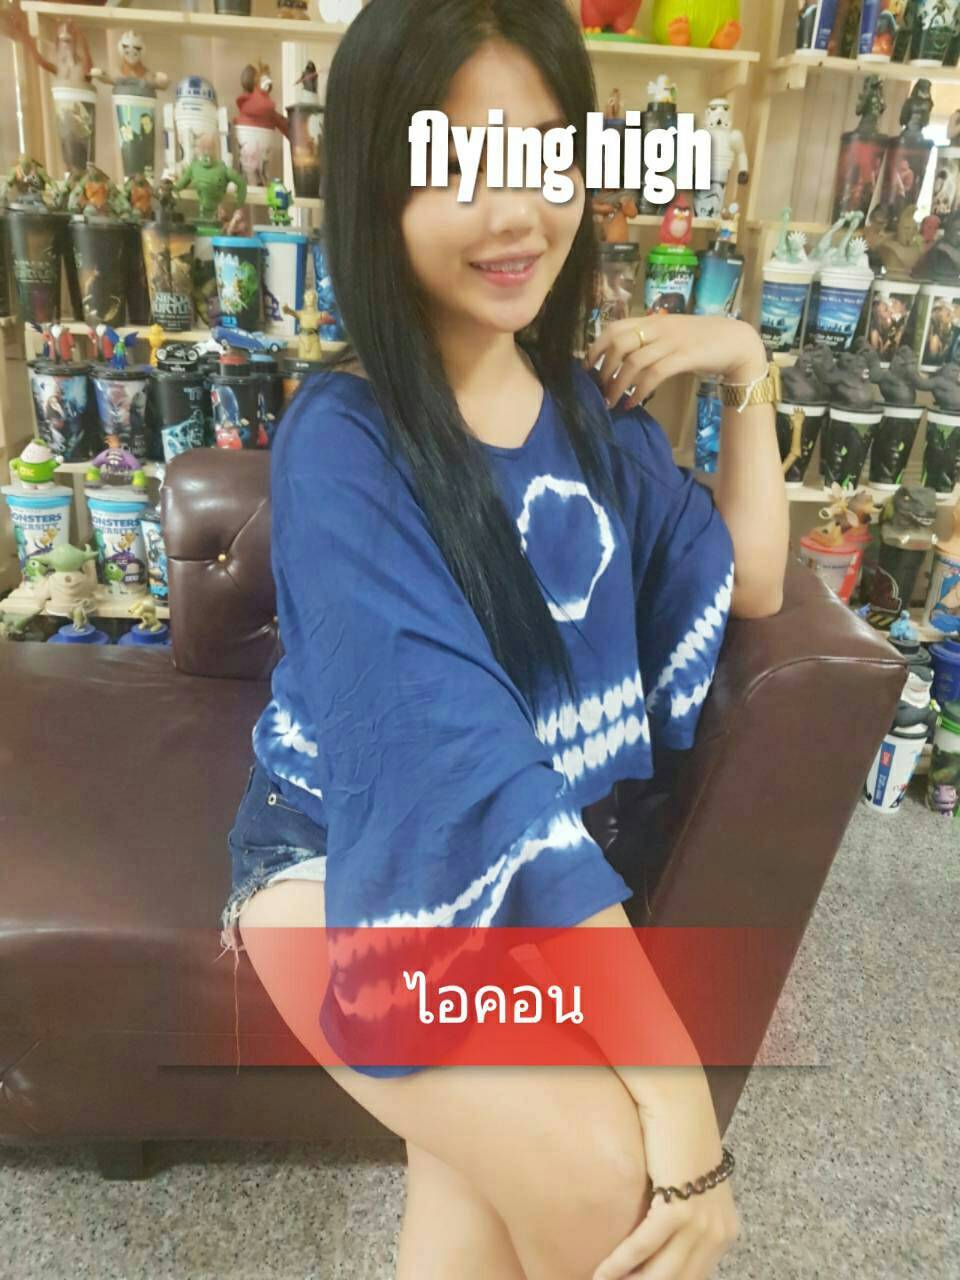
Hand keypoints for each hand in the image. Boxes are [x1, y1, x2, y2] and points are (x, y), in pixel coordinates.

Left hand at [584, 316, 767, 412]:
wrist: (736, 342)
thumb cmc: (700, 341)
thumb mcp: (668, 336)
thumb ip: (646, 343)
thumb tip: (618, 363)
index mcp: (652, 320)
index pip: (613, 328)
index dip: (595, 347)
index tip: (586, 368)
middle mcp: (659, 326)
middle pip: (619, 343)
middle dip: (603, 369)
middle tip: (597, 391)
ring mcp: (672, 340)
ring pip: (634, 361)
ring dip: (618, 385)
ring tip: (611, 403)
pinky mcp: (685, 356)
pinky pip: (655, 374)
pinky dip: (639, 390)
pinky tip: (632, 403)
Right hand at [592, 1083, 740, 1279]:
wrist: (680, 1103)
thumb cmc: (679, 1138)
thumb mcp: (690, 1184)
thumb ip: (683, 1215)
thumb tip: (656, 1244)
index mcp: (725, 1231)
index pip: (694, 1277)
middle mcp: (719, 1233)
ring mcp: (701, 1223)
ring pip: (663, 1274)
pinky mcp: (679, 1209)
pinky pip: (644, 1246)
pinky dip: (619, 1263)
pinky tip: (601, 1274)